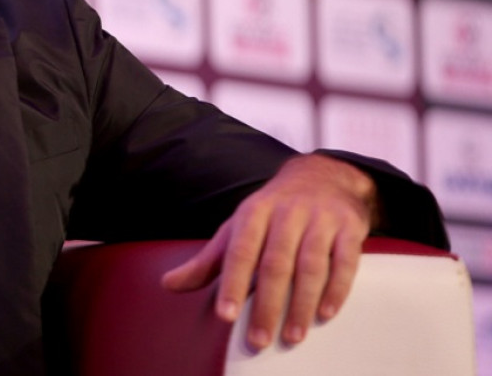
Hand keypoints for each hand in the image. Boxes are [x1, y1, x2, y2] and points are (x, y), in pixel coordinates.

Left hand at [160, 154, 375, 350]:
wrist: (322, 177)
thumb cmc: (272, 213)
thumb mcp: (236, 229)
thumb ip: (207, 261)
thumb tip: (168, 284)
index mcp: (254, 212)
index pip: (240, 251)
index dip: (232, 284)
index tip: (226, 316)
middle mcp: (287, 213)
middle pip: (276, 264)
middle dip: (267, 305)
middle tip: (259, 340)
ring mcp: (320, 218)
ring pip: (311, 265)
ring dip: (302, 304)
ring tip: (292, 336)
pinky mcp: (350, 227)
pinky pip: (345, 261)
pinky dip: (336, 289)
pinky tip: (325, 314)